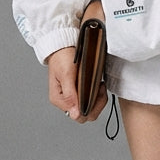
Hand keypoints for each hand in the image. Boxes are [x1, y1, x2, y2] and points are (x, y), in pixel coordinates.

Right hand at [47, 0, 107, 122]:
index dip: (89, 109)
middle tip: (100, 90)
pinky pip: (91, 98)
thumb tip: (75, 114)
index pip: (77, 116)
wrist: (63, 44)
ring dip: (98, 99)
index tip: (95, 94)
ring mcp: (73, 95)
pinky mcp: (80, 90)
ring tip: (100, 86)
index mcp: (59, 99)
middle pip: (85, 115)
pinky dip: (97, 93)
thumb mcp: (66, 75)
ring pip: (90, 107)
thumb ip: (70, 95)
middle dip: (96, 104)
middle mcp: (66, 100)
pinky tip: (99, 84)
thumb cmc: (62, 57)